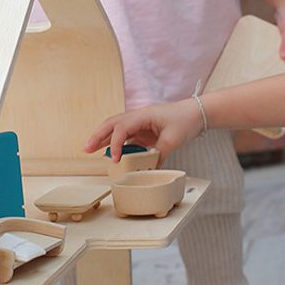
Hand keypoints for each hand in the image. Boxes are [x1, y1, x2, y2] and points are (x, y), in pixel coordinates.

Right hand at [84, 98, 202, 163]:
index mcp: (143, 115)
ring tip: (90, 149)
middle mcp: (138, 116)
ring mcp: (140, 122)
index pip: (121, 128)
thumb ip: (158, 155)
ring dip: (103, 137)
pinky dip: (116, 142)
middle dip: (97, 135)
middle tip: (86, 148)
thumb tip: (147, 171)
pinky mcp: (144, 129)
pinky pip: (126, 135)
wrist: (198, 113)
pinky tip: (111, 152)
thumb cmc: (186, 120)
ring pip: (116, 127)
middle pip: (111, 123)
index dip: (114, 144)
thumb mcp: (173, 140)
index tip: (114, 159)